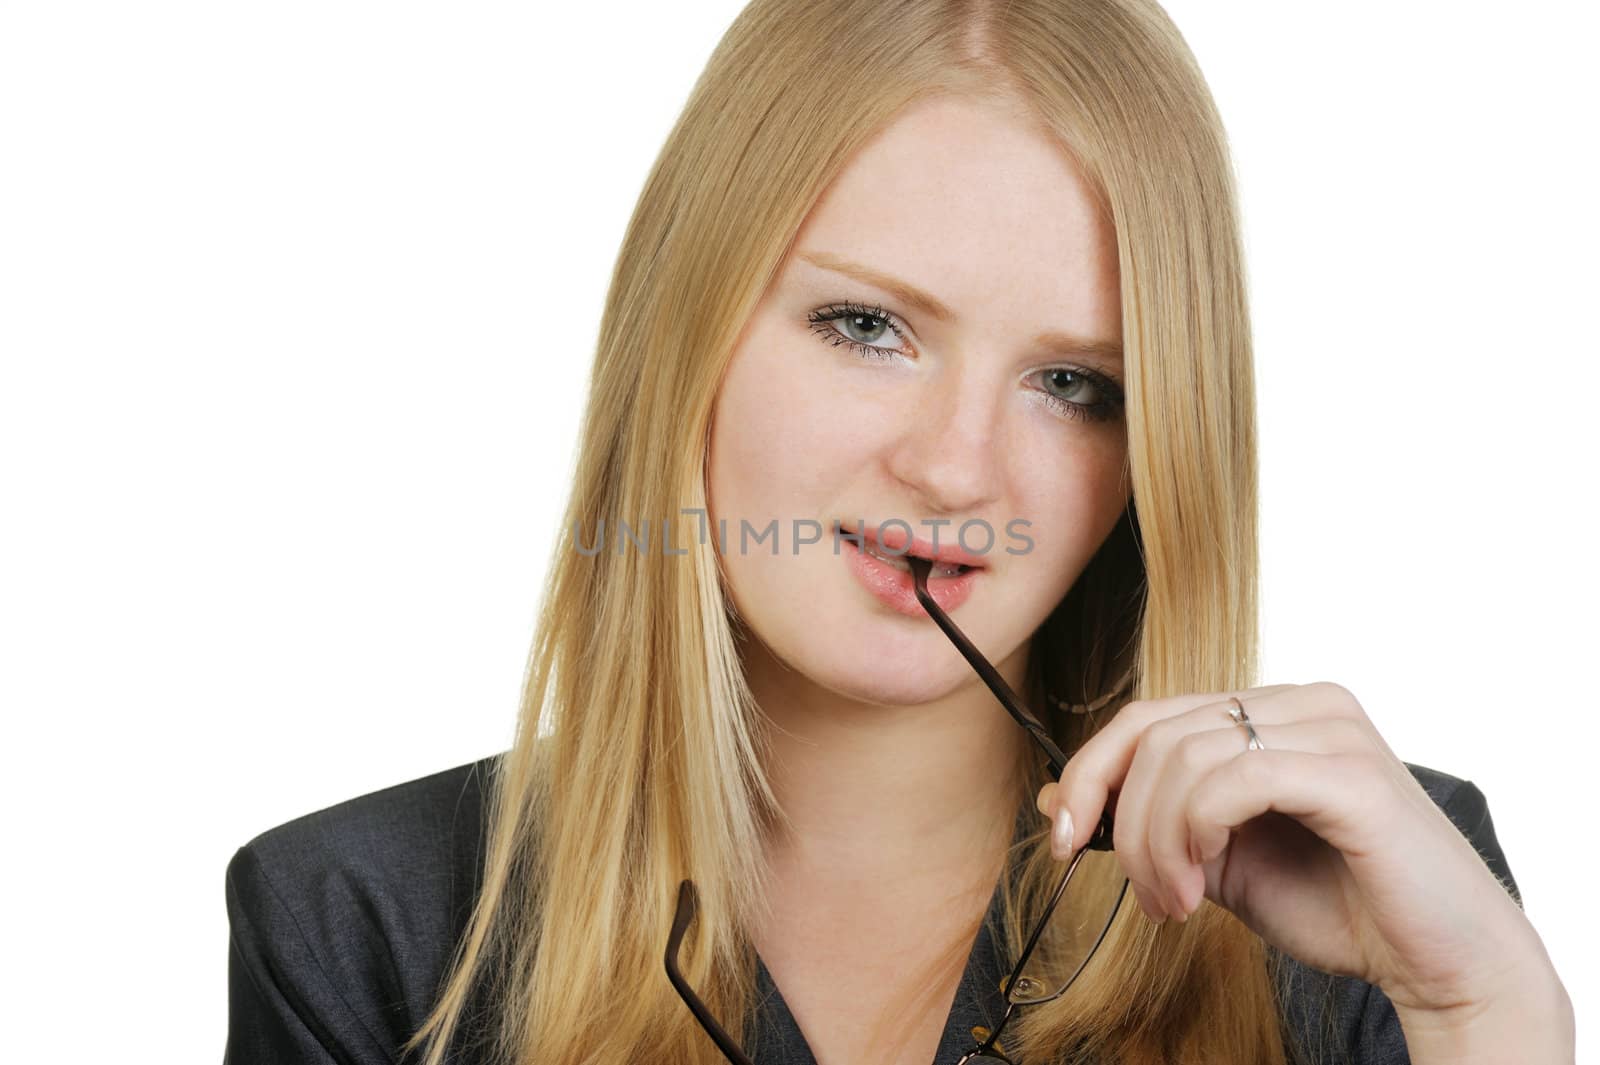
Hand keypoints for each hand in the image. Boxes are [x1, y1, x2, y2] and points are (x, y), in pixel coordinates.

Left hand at [1033, 682, 1550, 1016]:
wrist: (1441, 961)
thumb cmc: (1340, 905)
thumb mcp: (1222, 857)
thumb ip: (1157, 819)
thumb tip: (1061, 800)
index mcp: (1272, 711)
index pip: (1149, 715)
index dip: (1090, 773)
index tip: (1060, 836)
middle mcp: (1303, 702)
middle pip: (1156, 733)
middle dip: (1123, 822)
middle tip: (1147, 896)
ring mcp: (1331, 729)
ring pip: (1185, 758)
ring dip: (1158, 843)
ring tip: (1179, 903)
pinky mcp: (1350, 773)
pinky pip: (1235, 779)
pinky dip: (1198, 832)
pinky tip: (1207, 881)